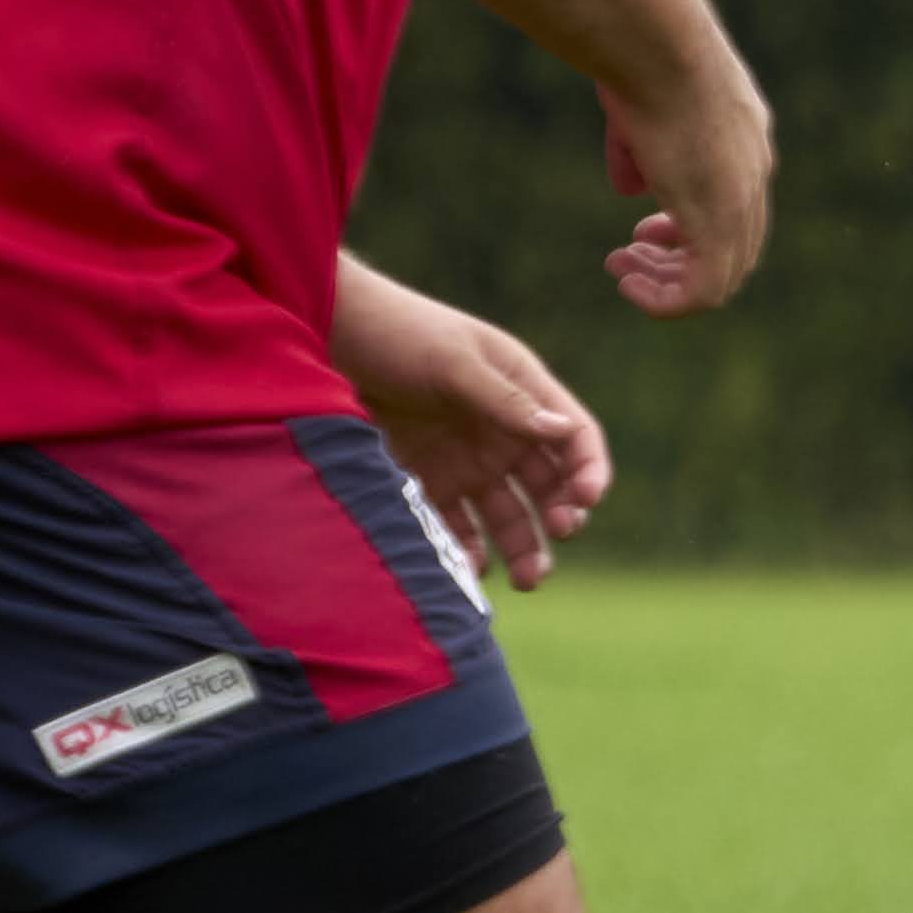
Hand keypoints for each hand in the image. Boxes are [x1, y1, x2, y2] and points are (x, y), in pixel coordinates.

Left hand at [332, 259, 609, 589]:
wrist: (323, 336)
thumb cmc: (397, 331)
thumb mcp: (454, 361)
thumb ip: (506, 401)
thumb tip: (564, 432)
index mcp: (523, 392)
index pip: (574, 438)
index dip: (589, 470)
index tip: (587, 499)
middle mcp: (502, 433)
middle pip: (549, 486)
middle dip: (561, 517)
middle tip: (560, 535)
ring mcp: (465, 460)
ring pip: (508, 516)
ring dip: (524, 548)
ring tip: (528, 580)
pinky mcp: (425, 481)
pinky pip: (455, 526)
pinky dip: (466, 551)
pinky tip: (468, 570)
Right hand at [599, 49, 774, 314]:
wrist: (660, 48)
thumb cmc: (641, 61)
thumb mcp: (640, 110)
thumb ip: (639, 154)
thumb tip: (630, 192)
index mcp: (747, 143)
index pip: (737, 208)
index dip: (690, 229)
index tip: (645, 228)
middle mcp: (755, 175)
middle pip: (736, 245)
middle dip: (681, 258)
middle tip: (632, 252)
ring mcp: (742, 201)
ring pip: (723, 274)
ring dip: (670, 283)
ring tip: (626, 272)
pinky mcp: (719, 222)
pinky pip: (705, 290)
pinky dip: (668, 300)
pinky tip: (630, 285)